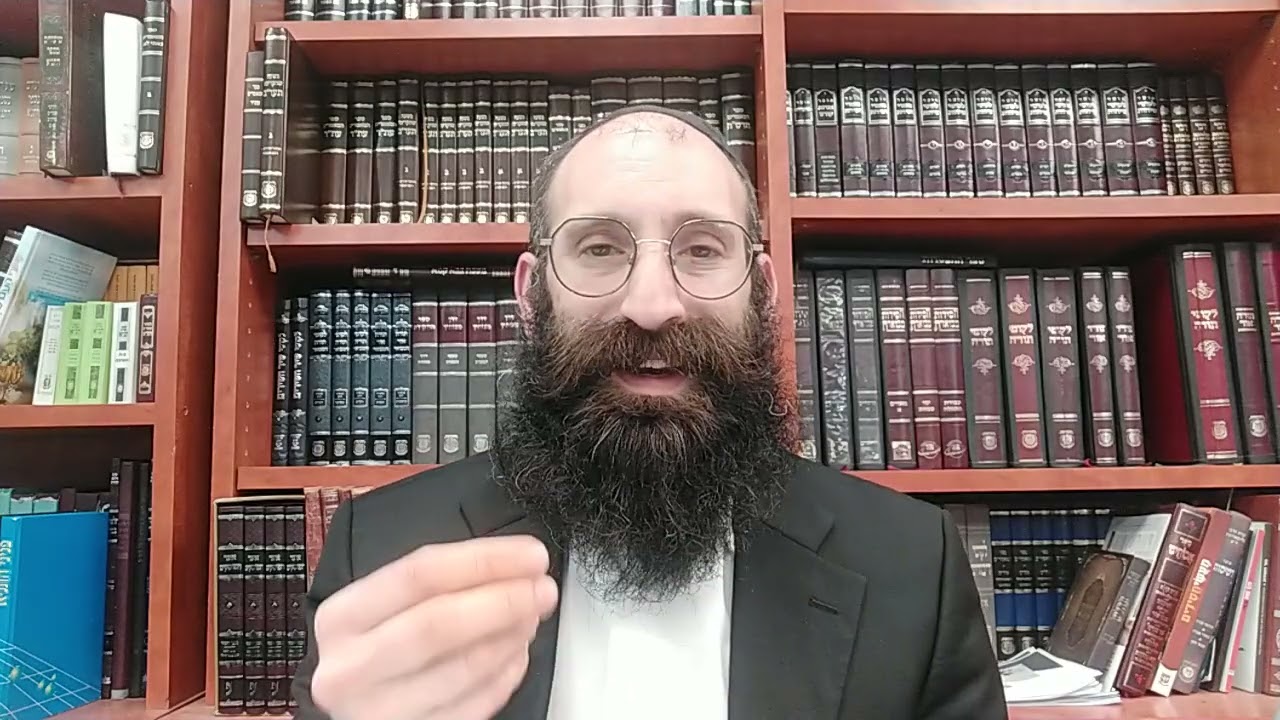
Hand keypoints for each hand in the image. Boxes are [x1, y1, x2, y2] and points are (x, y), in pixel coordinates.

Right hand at [309, 534, 558, 719]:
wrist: (348, 708)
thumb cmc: (373, 648)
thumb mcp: (381, 607)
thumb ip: (436, 582)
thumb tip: (512, 566)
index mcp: (342, 618)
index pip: (420, 574)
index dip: (484, 560)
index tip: (529, 556)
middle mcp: (351, 667)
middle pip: (438, 624)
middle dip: (503, 601)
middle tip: (541, 589)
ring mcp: (377, 710)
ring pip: (461, 669)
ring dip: (509, 639)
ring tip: (530, 619)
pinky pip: (471, 707)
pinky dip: (504, 678)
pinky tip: (515, 655)